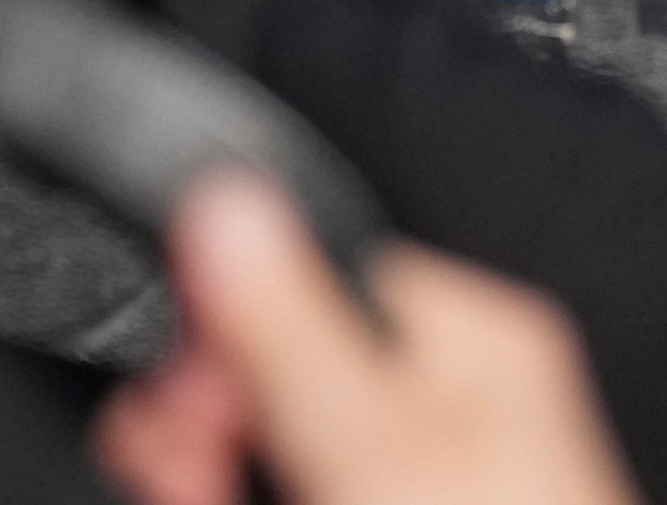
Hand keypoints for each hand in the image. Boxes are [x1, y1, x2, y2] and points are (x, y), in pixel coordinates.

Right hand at [96, 174, 641, 504]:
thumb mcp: (372, 451)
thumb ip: (288, 330)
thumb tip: (222, 194)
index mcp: (472, 343)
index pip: (311, 277)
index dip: (229, 338)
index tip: (194, 404)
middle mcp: (453, 405)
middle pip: (277, 376)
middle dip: (210, 433)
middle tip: (200, 484)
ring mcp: (425, 479)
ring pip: (271, 451)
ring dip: (216, 480)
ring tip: (207, 498)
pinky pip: (293, 487)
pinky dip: (249, 497)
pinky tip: (226, 503)